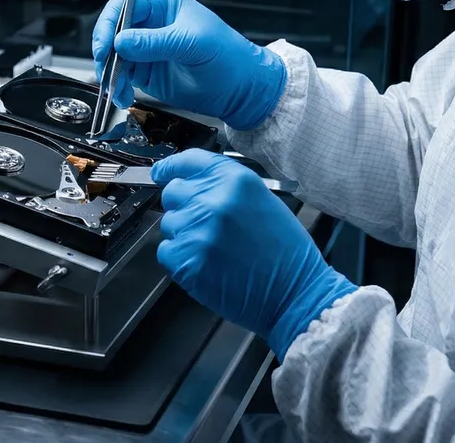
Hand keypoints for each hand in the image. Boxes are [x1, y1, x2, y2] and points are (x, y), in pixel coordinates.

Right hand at [91, 0, 285, 130]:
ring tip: (117, 89)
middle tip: (106, 69)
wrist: (240, 89)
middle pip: (112, 31)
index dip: (110, 23)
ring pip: (113, 56)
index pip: (125, 5)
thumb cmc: (227, 56)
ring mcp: (146, 49)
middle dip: (105, 52)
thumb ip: (155, 43)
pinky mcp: (145, 72)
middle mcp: (151, 23)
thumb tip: (121, 41)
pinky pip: (121, 76)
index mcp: (163, 3)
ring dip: (110, 73)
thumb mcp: (192, 43)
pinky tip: (123, 95)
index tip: (106, 45)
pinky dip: (117, 87)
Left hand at [152, 150, 356, 359]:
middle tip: (205, 224)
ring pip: (169, 223)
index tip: (161, 172)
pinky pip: (166, 251)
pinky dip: (180, 258)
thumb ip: (225, 188)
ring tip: (215, 249)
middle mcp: (213, 200)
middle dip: (183, 206)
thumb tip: (193, 184)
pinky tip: (207, 264)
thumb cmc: (285, 252)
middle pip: (173, 192)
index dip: (171, 167)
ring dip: (184, 234)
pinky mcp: (186, 260)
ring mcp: (197, 231)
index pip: (188, 161)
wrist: (294, 294)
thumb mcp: (262, 201)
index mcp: (234, 180)